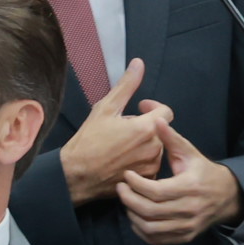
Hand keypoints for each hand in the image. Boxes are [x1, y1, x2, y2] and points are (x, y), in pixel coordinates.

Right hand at [57, 59, 169, 203]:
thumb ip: (126, 85)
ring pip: (156, 148)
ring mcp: (151, 166)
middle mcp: (154, 148)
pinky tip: (124, 159)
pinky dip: (141, 160)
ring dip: (144, 143)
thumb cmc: (89, 141)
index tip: (140, 108)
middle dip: (145, 125)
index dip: (153, 107)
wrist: (77, 175)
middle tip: (123, 128)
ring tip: (122, 145)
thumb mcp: (105, 108)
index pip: (166, 112)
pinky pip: (151, 165)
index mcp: (146, 127)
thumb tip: (138, 64)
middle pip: (159, 130)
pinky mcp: (147, 180)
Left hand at [118, 119, 243, 244]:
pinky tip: (136, 217)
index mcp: (190, 187)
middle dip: (129, 199)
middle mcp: (189, 209)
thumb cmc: (203, 172)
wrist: (227, 197)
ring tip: (127, 201)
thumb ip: (171, 138)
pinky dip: (141, 231)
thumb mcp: (190, 153)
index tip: (127, 175)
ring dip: (133, 216)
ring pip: (150, 228)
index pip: (156, 191)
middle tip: (120, 188)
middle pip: (150, 211)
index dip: (137, 184)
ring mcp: (187, 226)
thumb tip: (156, 119)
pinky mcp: (184, 236)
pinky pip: (156, 239)